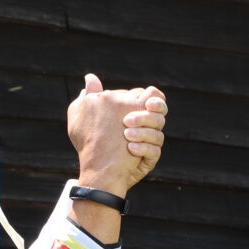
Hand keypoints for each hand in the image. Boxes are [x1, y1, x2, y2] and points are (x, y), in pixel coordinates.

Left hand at [67, 74, 166, 196]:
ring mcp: (149, 144)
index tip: (145, 101)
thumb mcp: (89, 119)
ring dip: (142, 132)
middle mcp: (146, 127)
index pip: (154, 99)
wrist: (96, 171)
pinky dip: (143, 148)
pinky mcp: (148, 160)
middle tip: (127, 121)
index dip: (153, 99)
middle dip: (147, 115)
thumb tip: (89, 78)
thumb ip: (92, 98)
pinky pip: (155, 153)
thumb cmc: (93, 142)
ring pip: (159, 134)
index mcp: (136, 112)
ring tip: (126, 134)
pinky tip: (130, 148)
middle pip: (160, 115)